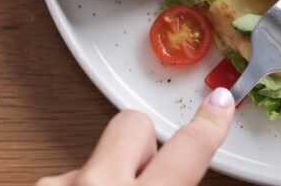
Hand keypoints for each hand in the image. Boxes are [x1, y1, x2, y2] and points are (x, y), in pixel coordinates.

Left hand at [37, 87, 235, 185]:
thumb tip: (181, 174)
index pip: (189, 149)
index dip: (209, 125)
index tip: (219, 103)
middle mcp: (97, 185)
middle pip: (134, 124)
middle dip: (144, 147)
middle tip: (145, 179)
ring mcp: (61, 185)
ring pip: (97, 156)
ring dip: (106, 177)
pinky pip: (69, 179)